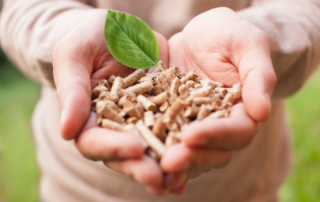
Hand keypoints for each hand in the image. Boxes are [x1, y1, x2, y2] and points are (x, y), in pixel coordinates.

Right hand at [52, 10, 172, 194]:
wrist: (124, 29)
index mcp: (90, 116)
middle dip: (141, 167)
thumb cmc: (93, 37)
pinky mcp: (167, 112)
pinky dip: (185, 147)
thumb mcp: (76, 53)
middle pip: (125, 155)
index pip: (94, 141)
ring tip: (180, 178)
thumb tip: (67, 131)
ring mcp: (144, 122)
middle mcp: (117, 126)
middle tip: (158, 178)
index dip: (112, 148)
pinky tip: (199, 157)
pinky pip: (176, 132)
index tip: (134, 149)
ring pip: (153, 150)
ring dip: (166, 166)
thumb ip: (72, 89)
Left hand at [161, 7, 276, 186]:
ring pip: (191, 154)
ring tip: (154, 171)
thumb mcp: (247, 44)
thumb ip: (258, 76)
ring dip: (174, 165)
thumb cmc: (228, 34)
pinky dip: (159, 157)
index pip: (237, 131)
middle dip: (191, 157)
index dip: (215, 135)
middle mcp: (221, 125)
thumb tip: (262, 113)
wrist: (201, 35)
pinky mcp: (174, 123)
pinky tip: (145, 168)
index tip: (190, 136)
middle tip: (168, 162)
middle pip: (213, 151)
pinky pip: (169, 143)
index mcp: (243, 110)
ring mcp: (196, 127)